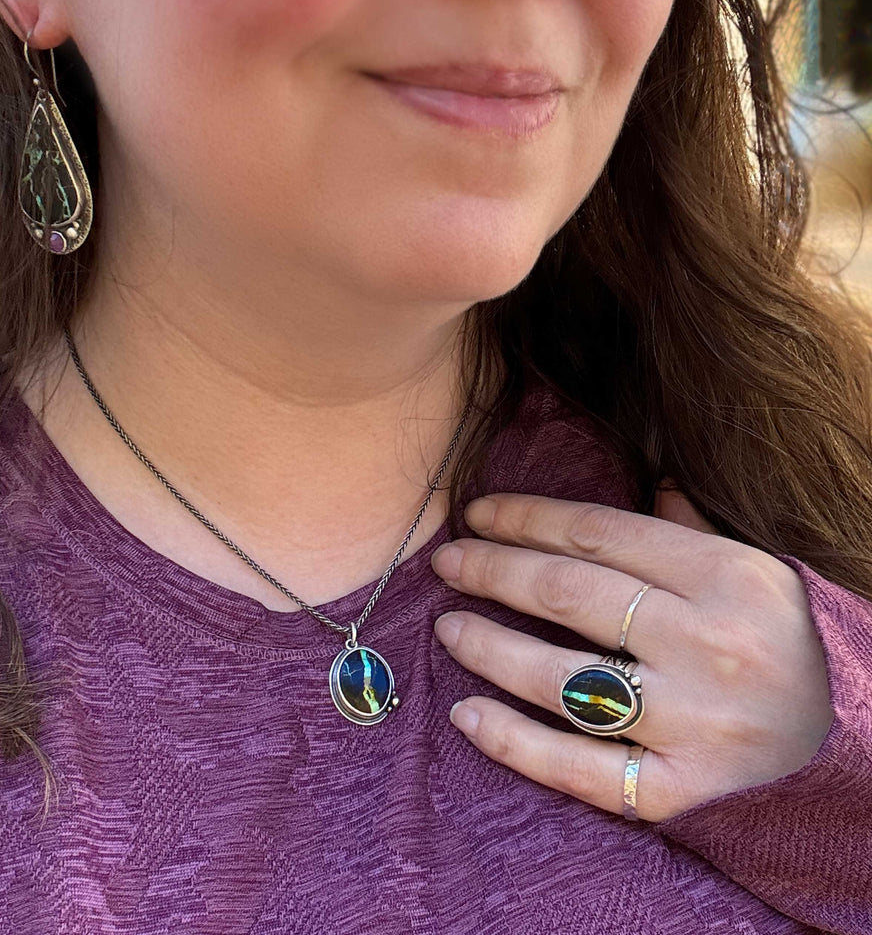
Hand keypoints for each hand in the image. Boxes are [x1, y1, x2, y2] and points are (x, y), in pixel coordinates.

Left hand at [429, 483, 834, 821]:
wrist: (856, 759)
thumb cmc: (794, 651)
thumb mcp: (763, 576)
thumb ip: (697, 533)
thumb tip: (651, 485)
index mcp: (726, 579)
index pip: (597, 534)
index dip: (525, 518)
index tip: (476, 513)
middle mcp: (707, 646)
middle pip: (567, 594)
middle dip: (492, 570)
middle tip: (447, 563)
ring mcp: (692, 725)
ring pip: (560, 679)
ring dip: (488, 647)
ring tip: (447, 627)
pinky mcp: (678, 793)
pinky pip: (577, 767)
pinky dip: (512, 743)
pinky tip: (467, 714)